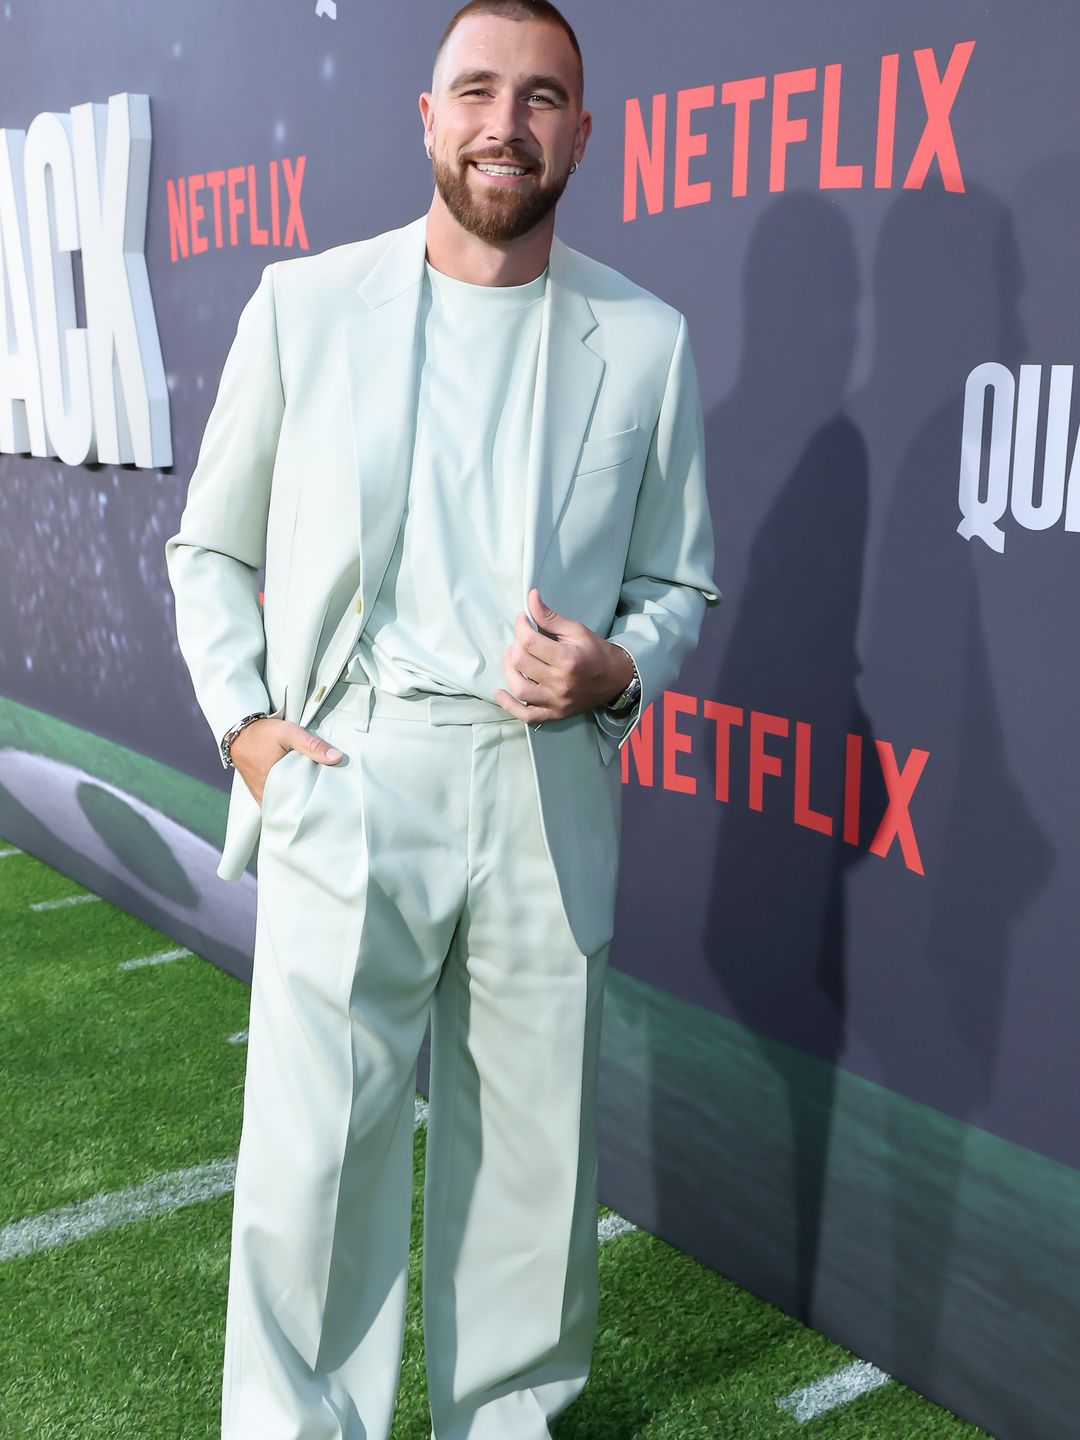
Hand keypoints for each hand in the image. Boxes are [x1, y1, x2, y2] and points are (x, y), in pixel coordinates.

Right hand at [230, 717, 341, 805]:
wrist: (238, 732)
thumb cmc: (262, 733)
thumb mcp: (290, 733)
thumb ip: (312, 745)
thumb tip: (337, 758)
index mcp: (272, 784)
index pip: (296, 804)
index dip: (312, 804)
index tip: (326, 801)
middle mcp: (264, 794)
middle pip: (290, 807)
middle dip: (305, 805)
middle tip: (323, 800)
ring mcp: (260, 795)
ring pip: (281, 805)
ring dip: (294, 802)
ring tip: (311, 797)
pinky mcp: (258, 792)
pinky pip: (274, 802)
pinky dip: (285, 799)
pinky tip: (297, 793)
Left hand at [493, 588, 634, 724]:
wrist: (616, 679)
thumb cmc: (596, 653)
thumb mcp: (576, 630)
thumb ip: (550, 617)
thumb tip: (531, 597)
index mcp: (567, 659)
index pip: (530, 641)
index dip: (521, 626)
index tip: (523, 619)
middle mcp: (560, 682)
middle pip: (521, 662)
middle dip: (516, 645)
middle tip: (522, 638)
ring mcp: (556, 701)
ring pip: (519, 688)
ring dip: (508, 670)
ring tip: (512, 658)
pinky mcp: (554, 713)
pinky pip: (526, 715)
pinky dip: (509, 705)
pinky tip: (500, 693)